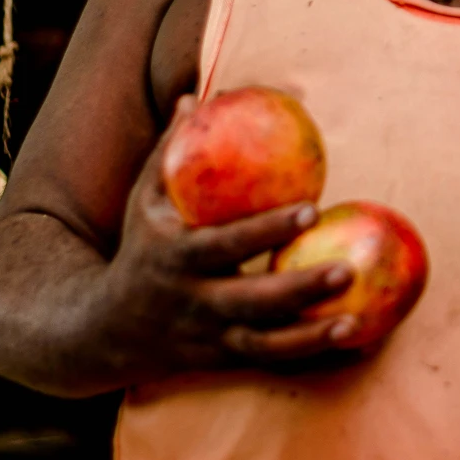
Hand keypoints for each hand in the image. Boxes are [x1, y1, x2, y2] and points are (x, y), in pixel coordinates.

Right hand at [93, 95, 367, 375]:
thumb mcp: (142, 201)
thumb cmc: (138, 249)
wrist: (103, 332)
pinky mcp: (223, 362)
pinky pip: (271, 362)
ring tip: (356, 321)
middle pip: (251, 303)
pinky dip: (310, 357)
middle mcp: (193, 304)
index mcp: (175, 259)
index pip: (225, 245)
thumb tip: (195, 97)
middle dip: (299, 288)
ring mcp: (209, 339)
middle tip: (349, 268)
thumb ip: (169, 152)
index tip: (310, 206)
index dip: (265, 230)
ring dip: (311, 337)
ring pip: (264, 345)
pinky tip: (355, 344)